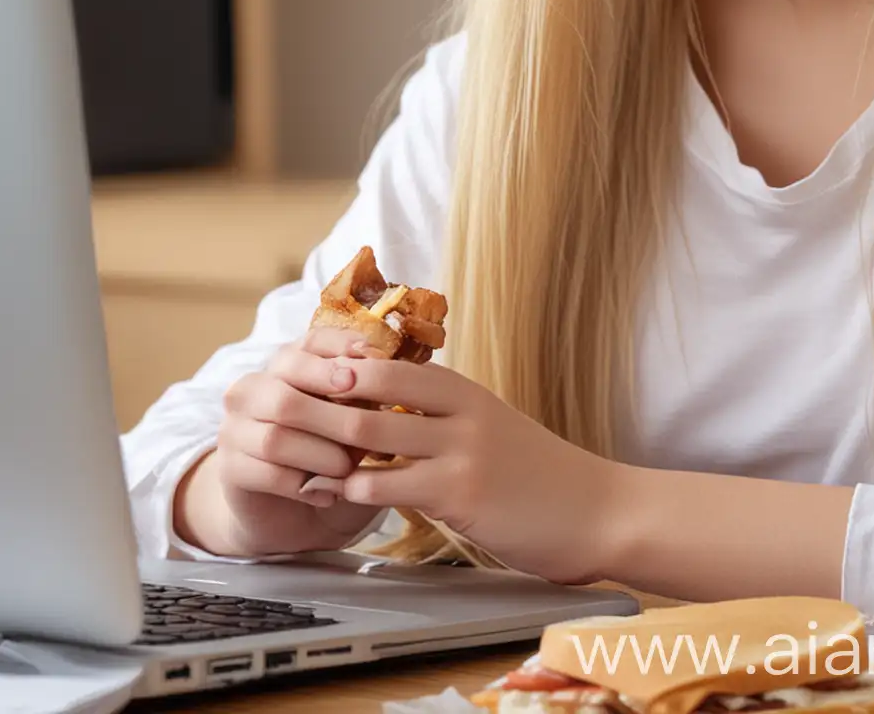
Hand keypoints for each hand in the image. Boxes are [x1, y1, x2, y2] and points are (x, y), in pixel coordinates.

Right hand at [172, 327, 391, 557]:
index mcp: (286, 364)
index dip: (344, 347)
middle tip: (367, 428)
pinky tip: (328, 495)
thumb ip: (363, 398)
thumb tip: (389, 378)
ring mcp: (234, 427)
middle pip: (288, 385)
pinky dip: (303, 486)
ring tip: (348, 470)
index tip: (378, 361)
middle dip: (334, 409)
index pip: (312, 341)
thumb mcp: (350, 421)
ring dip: (320, 453)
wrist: (288, 510)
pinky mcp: (229, 467)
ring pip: (277, 435)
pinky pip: (266, 473)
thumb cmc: (329, 453)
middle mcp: (253, 387)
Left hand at [296, 352, 622, 584]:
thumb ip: (447, 420)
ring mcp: (462, 450)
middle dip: (324, 392)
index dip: (346, 361)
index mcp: (467, 391)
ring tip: (287, 446)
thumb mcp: (493, 431)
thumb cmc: (540, 477)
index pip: (394, 362)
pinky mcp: (461, 494)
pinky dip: (354, 487)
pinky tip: (331, 493)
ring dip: (327, 441)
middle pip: (376, 385)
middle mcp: (462, 411)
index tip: (303, 365)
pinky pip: (392, 485)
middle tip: (278, 396)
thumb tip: (392, 416)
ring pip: (375, 432)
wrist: (596, 511)